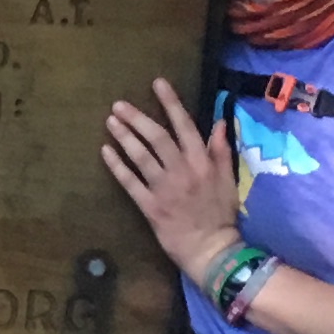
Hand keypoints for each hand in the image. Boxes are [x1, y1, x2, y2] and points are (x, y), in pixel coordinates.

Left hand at [101, 79, 244, 279]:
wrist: (211, 250)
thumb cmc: (221, 215)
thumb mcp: (228, 180)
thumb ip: (221, 150)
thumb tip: (218, 122)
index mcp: (202, 162)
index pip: (184, 126)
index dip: (170, 103)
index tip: (157, 83)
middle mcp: (182, 171)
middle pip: (156, 137)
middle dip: (137, 118)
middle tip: (118, 104)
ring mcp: (164, 188)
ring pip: (141, 156)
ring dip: (124, 137)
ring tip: (111, 121)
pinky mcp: (149, 206)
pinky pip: (130, 182)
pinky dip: (117, 166)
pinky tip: (105, 151)